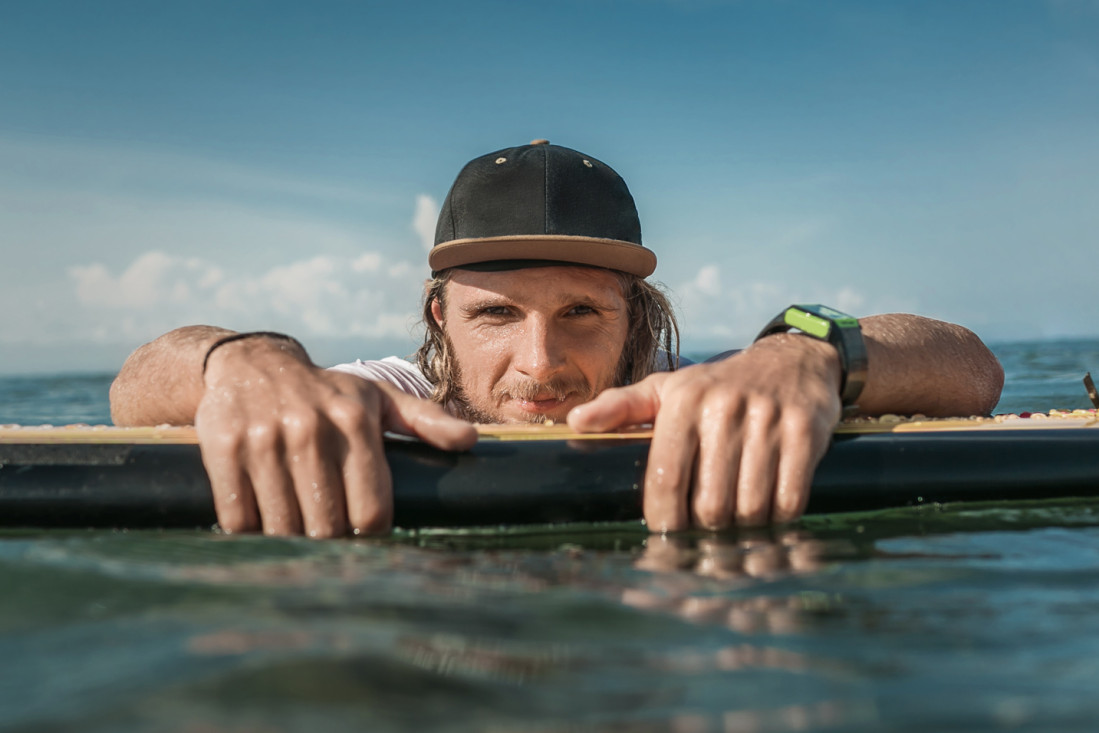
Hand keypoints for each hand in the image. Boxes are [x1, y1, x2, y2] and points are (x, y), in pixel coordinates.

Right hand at [196, 338, 475, 536]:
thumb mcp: (377, 398)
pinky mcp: (222, 448)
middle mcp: (310, 428)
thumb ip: (424, 420)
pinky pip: (237, 518)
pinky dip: (249, 535)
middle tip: (330, 552)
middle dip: (330, 547)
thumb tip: (470, 440)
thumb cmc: (326, 391)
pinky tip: (261, 530)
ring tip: (298, 544)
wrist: (249, 363)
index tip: (365, 542)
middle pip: (326, 527)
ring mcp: (263, 438)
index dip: (370, 537)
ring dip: (289, 547)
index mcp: (355, 420)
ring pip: (282, 528)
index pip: (370, 511)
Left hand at [567, 334, 841, 530]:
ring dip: (745, 527)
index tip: (667, 534)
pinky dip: (780, 518)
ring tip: (740, 523)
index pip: (666, 477)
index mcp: (684, 400)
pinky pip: (789, 499)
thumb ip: (622, 406)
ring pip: (749, 507)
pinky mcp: (807, 430)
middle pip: (709, 503)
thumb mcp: (670, 387)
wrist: (795, 360)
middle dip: (707, 528)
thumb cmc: (720, 386)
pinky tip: (772, 513)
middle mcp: (724, 406)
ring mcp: (768, 418)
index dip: (664, 518)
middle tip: (709, 531)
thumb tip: (576, 422)